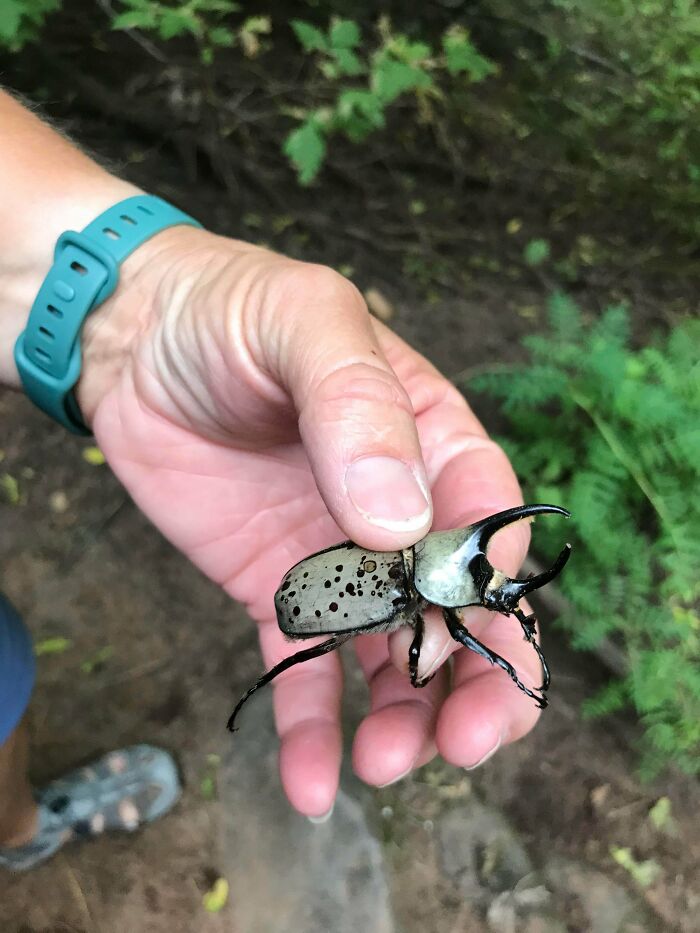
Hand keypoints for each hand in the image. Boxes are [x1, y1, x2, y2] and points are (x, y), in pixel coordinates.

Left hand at [77, 225, 542, 817]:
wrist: (133, 339)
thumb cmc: (232, 311)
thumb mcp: (307, 324)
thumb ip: (358, 410)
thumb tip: (401, 523)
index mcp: (431, 441)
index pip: (486, 527)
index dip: (491, 591)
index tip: (469, 634)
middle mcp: (397, 510)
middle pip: (457, 610)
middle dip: (472, 681)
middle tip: (463, 743)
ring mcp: (337, 557)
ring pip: (391, 655)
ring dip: (402, 720)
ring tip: (385, 764)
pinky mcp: (276, 590)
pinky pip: (302, 667)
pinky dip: (311, 728)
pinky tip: (312, 783)